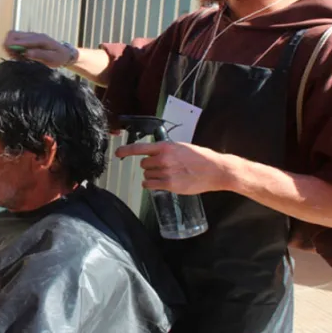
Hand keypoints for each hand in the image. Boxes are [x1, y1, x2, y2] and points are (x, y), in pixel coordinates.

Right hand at [3, 31, 71, 67]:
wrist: (64, 53)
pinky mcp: (28, 38)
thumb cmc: (59, 57)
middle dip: (8, 46)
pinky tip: (19, 55)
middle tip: (13, 57)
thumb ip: (40, 55)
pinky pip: (15, 39)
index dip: (13, 47)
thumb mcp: (53, 58)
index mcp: (40, 39)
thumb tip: (27, 53)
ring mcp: (30, 35)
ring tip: (16, 57)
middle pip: (12, 34)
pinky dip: (13, 47)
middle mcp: (33, 35)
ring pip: (12, 35)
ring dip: (10, 46)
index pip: (22, 40)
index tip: (11, 56)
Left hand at [115, 142, 231, 193]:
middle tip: (161, 166)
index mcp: (166, 147)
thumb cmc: (199, 157)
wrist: (214, 170)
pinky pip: (150, 185)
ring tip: (165, 174)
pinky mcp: (169, 185)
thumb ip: (166, 150)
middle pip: (143, 164)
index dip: (126, 150)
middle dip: (149, 165)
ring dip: (152, 175)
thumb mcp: (181, 147)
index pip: (140, 148)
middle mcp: (163, 159)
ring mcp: (166, 173)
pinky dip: (150, 184)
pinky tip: (157, 182)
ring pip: (147, 174)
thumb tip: (153, 154)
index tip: (117, 153)